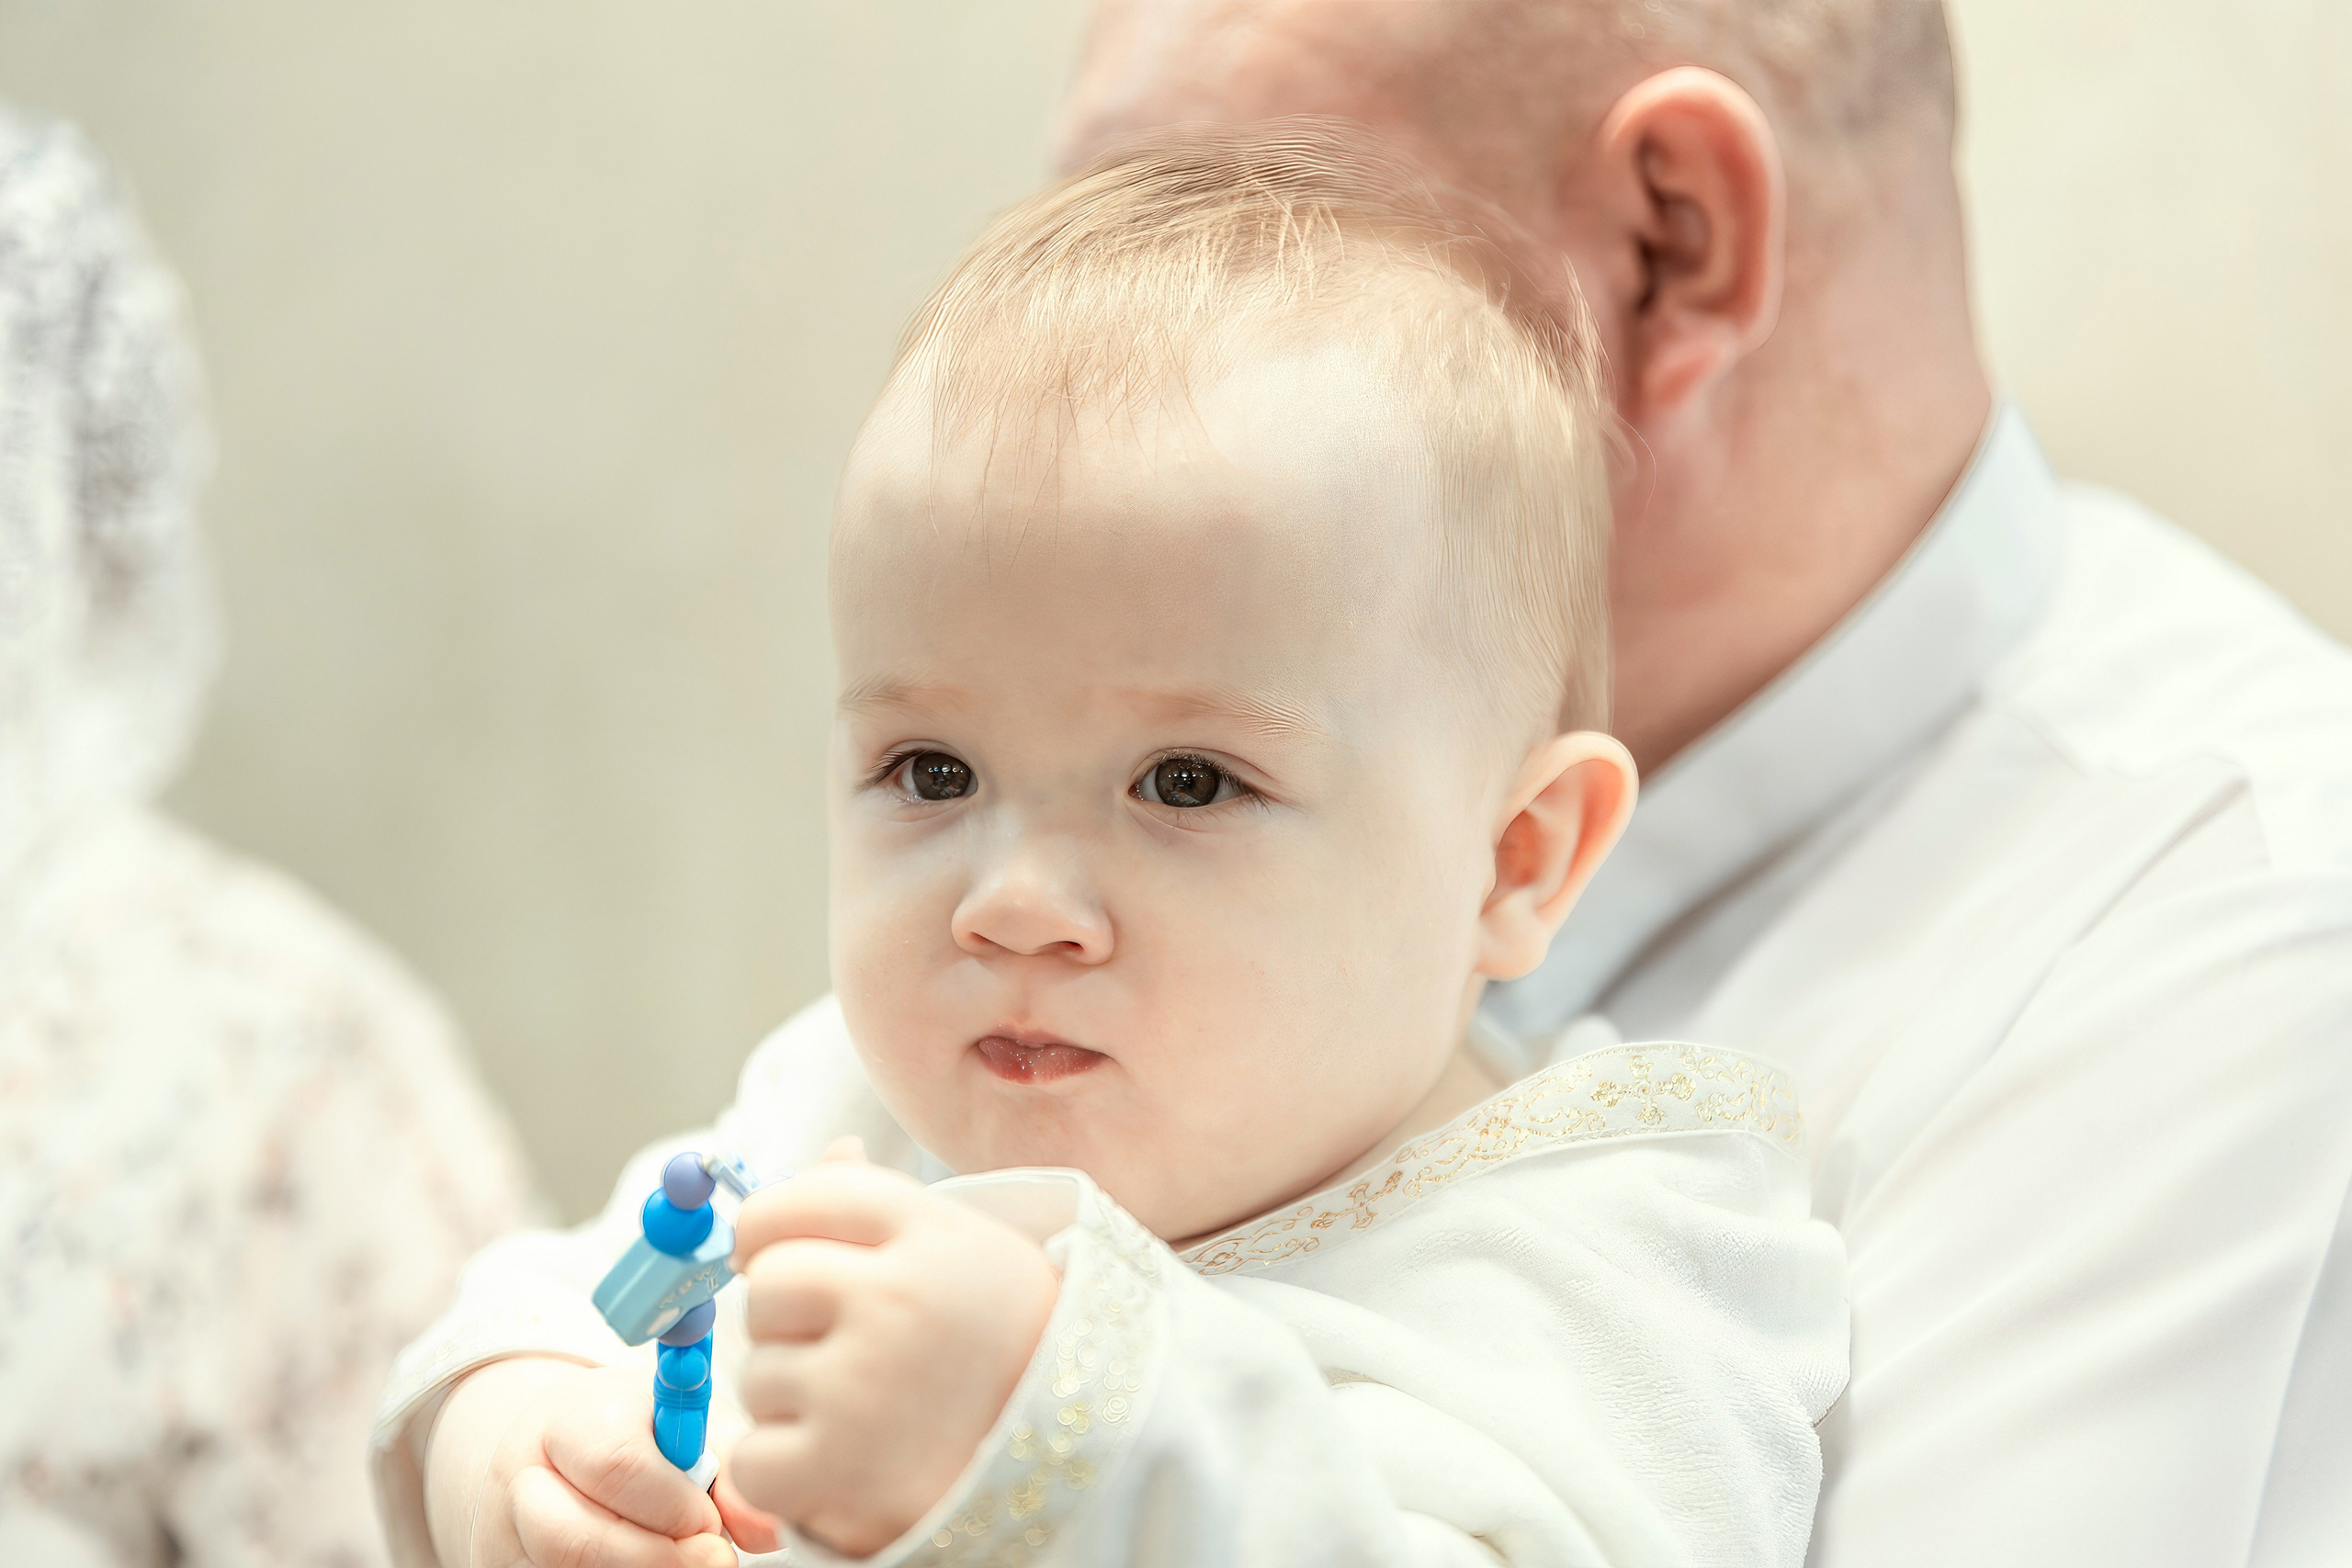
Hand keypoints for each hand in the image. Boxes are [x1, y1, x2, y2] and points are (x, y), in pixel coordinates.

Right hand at [428, 1359, 736, 1567]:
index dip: (673, 1504)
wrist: (549, 1456)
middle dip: (659, 1559)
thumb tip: (767, 1528)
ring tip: (689, 1562)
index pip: (616, 1465)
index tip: (710, 1519)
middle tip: (716, 1559)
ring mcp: (507, 1538)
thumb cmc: (631, 1437)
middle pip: (576, 1540)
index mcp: (569, 1422)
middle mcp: (524, 1480)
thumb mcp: (676, 1429)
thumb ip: (727, 1467)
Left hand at [726, 1141, 1060, 1555]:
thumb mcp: (968, 1253)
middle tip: (842, 1347)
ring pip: (757, 1375)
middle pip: (769, 1284)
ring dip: (791, 1401)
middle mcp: (897, 1300)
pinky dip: (782, 1473)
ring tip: (867, 1413)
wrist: (1079, 1457)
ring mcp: (863, 1387)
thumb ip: (889, 1204)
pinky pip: (752, 1460)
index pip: (807, 1198)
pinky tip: (842, 1466)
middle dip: (787, 1319)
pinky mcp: (837, 1469)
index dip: (768, 1225)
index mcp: (932, 1237)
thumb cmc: (1004, 1345)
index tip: (768, 1252)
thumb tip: (832, 1151)